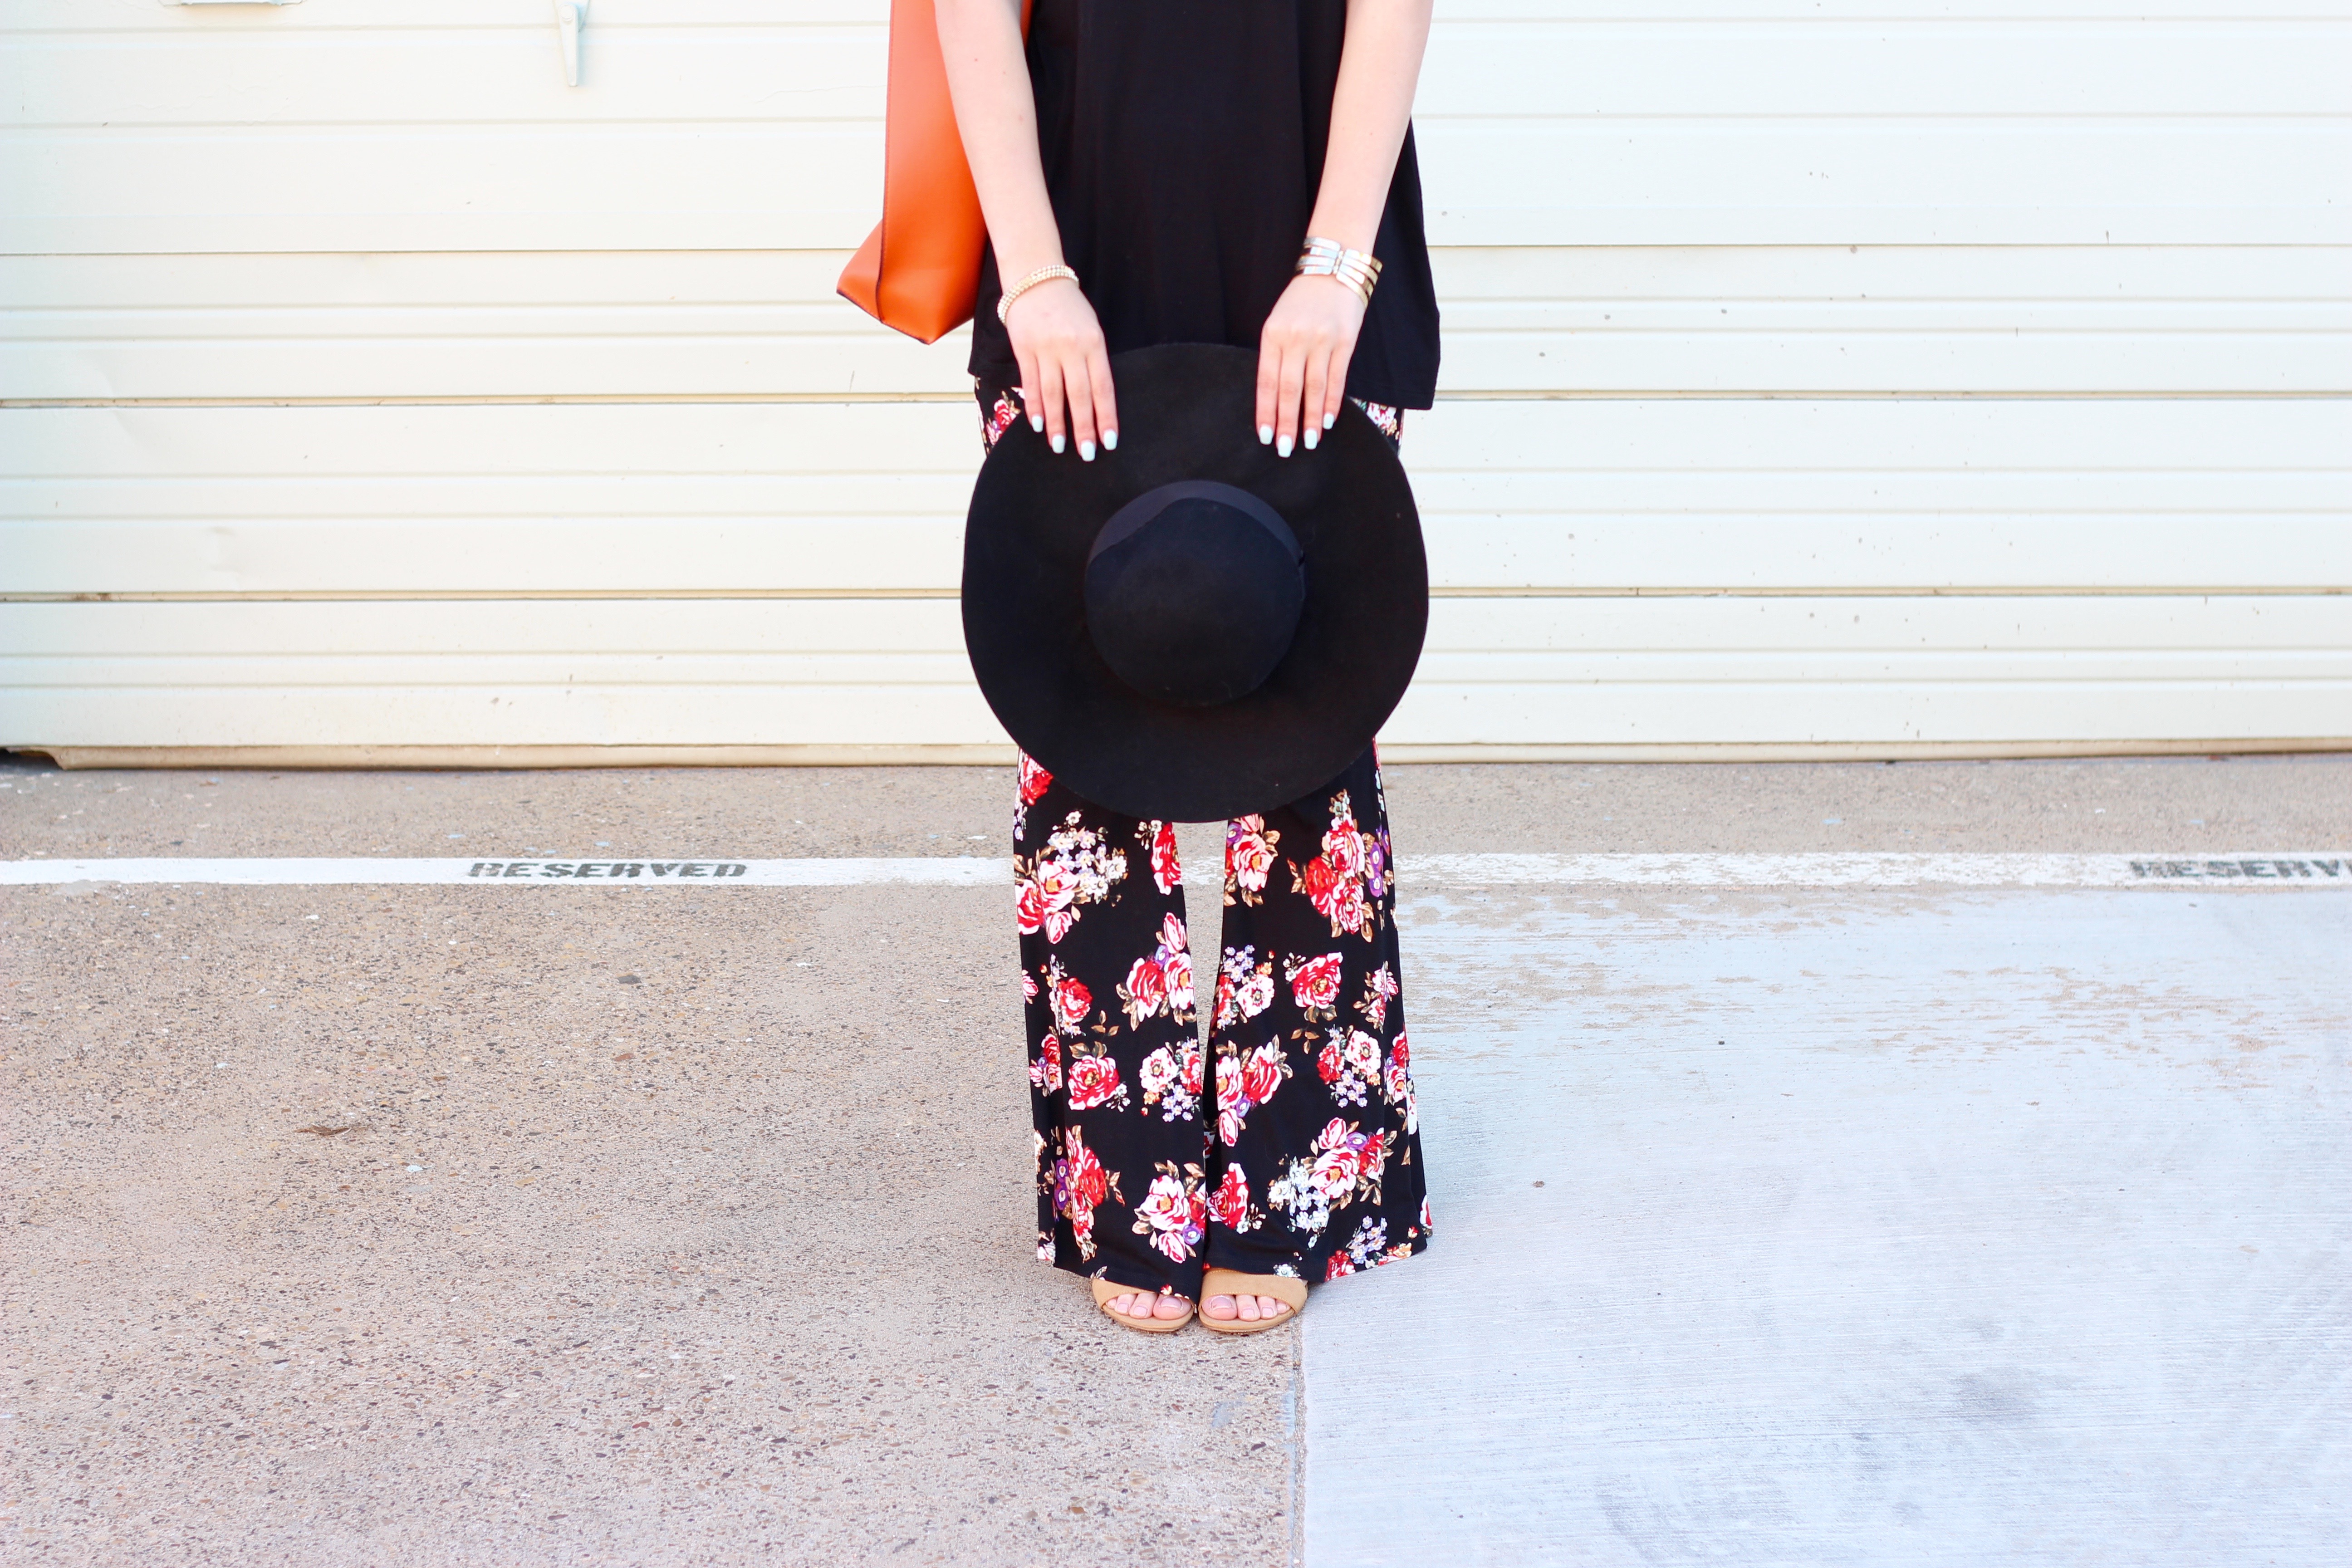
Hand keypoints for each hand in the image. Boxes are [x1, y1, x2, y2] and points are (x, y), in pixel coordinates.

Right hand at [1005, 277, 1117, 460]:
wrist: (1037, 278)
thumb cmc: (1069, 307)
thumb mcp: (1091, 329)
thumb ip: (1093, 361)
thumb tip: (1094, 401)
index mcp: (1094, 343)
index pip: (1103, 388)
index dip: (1106, 417)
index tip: (1109, 442)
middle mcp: (1071, 348)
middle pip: (1079, 395)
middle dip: (1084, 428)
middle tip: (1087, 453)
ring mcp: (1046, 349)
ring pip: (1053, 393)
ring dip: (1057, 423)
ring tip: (1059, 447)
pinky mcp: (1024, 349)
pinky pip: (1031, 384)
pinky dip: (1035, 406)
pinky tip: (1038, 425)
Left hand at [1255, 273, 1366, 456]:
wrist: (1333, 268)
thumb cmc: (1301, 300)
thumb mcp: (1278, 322)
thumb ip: (1275, 355)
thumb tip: (1275, 398)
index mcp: (1273, 335)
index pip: (1266, 381)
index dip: (1266, 412)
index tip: (1265, 435)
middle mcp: (1296, 338)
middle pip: (1289, 389)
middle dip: (1287, 422)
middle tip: (1285, 448)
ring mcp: (1321, 340)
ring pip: (1314, 388)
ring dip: (1311, 418)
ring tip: (1309, 441)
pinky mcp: (1345, 341)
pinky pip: (1337, 379)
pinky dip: (1331, 402)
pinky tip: (1328, 420)